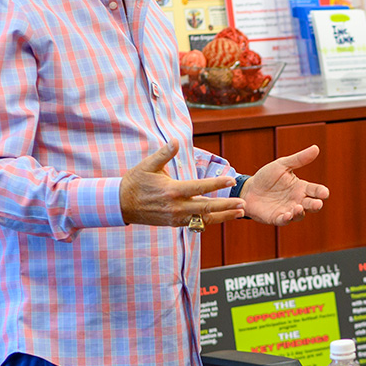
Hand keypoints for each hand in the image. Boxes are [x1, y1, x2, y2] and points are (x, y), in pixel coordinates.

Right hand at [119, 142, 244, 227]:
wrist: (121, 204)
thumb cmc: (135, 181)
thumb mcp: (148, 165)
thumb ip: (164, 154)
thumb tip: (176, 141)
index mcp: (172, 190)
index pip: (199, 188)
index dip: (217, 183)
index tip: (231, 179)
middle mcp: (176, 206)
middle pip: (207, 208)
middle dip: (227, 206)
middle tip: (243, 203)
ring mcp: (176, 217)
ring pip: (204, 219)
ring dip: (223, 216)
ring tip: (240, 213)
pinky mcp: (174, 223)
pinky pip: (196, 224)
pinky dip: (210, 221)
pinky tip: (222, 217)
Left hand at [242, 145, 329, 225]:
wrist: (249, 189)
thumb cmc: (267, 177)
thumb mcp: (282, 165)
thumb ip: (299, 159)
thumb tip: (316, 148)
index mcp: (301, 188)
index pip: (315, 190)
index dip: (321, 192)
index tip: (324, 193)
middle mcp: (297, 200)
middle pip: (311, 205)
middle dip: (315, 205)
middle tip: (318, 203)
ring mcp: (288, 210)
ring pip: (299, 215)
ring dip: (300, 213)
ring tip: (299, 208)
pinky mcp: (276, 218)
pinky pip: (284, 220)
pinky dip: (286, 219)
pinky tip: (287, 215)